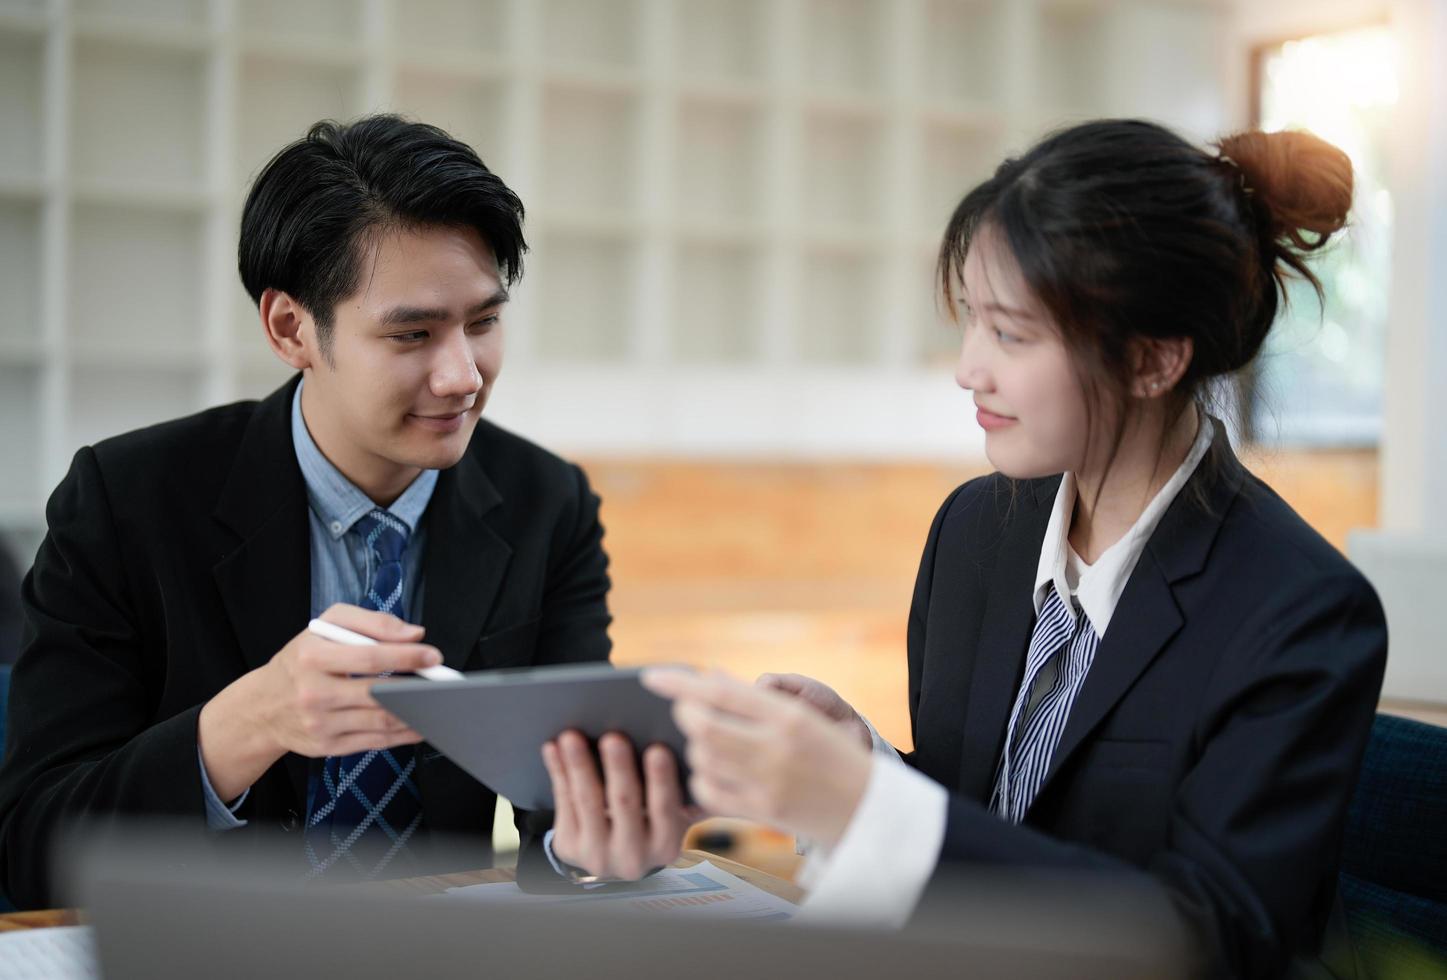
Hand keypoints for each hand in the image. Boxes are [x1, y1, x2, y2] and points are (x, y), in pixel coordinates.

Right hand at [198, 604, 440, 800]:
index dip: (405, 656)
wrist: (263, 706)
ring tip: (436, 701)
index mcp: (312, 657)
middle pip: (376, 693)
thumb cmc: (302, 660)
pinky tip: (418, 722)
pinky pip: (374, 742)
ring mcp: (319, 723)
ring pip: (379, 721)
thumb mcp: (327, 627)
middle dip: (416, 688)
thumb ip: (372, 623)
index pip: (368, 657)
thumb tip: (414, 634)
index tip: (433, 656)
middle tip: (442, 683)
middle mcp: (313, 693)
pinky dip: (402, 734)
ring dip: (414, 713)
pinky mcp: (327, 746)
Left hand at [541, 730, 698, 880]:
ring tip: (572, 735)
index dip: (661, 780)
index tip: (657, 748)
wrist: (614, 852)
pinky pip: (562, 804)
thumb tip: (705, 758)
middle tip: (613, 737)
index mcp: (667, 845)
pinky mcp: (570, 847)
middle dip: (618, 768)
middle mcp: (634, 856)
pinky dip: (557, 772)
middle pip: (624, 805)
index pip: (665, 810)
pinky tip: (553, 748)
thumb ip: (691, 793)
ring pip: (588, 802)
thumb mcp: (676, 814)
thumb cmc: (652, 816)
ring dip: (579, 765)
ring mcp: (598, 855)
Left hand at [642, 669, 872, 850]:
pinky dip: (700, 779)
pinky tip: (711, 771)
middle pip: (703, 726)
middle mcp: (775, 748)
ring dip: (693, 747)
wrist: (868, 808)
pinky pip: (709, 791)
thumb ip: (755, 699)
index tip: (651, 676)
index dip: (680, 682)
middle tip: (686, 711)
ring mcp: (767, 783)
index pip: (721, 691)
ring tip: (706, 742)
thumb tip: (712, 677)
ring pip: (701, 759)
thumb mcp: (804, 716)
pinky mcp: (761, 811)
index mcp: (787, 716)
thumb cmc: (832, 755)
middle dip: (684, 716)